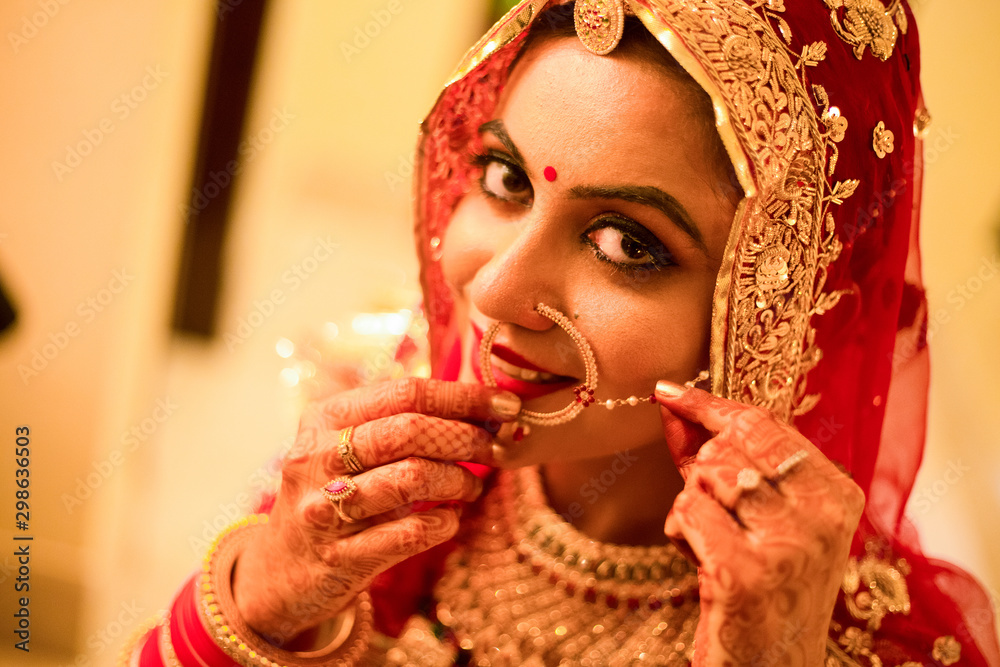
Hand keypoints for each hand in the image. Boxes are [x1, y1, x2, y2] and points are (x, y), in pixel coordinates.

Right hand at [231, 377, 520, 645]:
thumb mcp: (346, 447)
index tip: (505, 405)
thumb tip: (482, 410)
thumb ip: (399, 423)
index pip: (405, 393)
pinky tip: (450, 520)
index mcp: (325, 418)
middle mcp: (318, 458)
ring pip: (411, 479)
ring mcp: (324, 509)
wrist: (280, 571)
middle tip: (495, 449)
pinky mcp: (339, 557)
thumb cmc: (331, 495)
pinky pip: (407, 534)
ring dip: (458, 481)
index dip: (462, 396)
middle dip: (465, 437)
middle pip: (408, 431)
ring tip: (471, 487)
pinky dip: (441, 524)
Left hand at [655, 382, 863, 666]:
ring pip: (704, 478)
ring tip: (716, 547)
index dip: (709, 405)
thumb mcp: (753, 516)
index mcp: (836, 493)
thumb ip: (715, 456)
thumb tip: (672, 402)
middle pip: (727, 448)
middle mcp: (821, 515)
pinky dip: (679, 534)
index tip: (670, 392)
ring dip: (691, 509)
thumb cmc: (760, 587)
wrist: (770, 666)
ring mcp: (787, 543)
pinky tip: (702, 564)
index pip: (763, 424)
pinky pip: (686, 513)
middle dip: (701, 477)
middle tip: (718, 520)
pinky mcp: (744, 572)